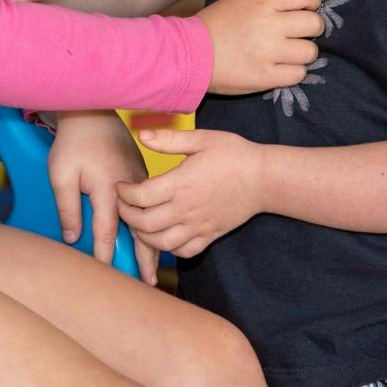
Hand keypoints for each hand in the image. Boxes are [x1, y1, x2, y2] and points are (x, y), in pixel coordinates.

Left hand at [47, 110, 161, 283]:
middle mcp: (130, 187)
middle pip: (140, 229)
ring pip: (150, 219)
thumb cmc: (74, 143)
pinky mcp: (142, 174)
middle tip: (149, 283)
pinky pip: (154, 205)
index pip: (108, 230)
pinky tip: (157, 236)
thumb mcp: (60, 174)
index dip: (106, 254)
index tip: (107, 275)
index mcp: (108, 188)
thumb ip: (66, 207)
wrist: (92, 112)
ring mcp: (140, 180)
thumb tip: (72, 237)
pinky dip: (157, 224)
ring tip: (155, 268)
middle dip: (144, 258)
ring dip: (154, 245)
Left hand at [117, 128, 263, 257]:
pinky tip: (163, 236)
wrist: (265, 179)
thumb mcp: (202, 139)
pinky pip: (184, 252)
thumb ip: (169, 139)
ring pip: (161, 243)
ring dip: (143, 236)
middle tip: (122, 205)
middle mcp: (187, 208)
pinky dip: (168, 249)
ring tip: (138, 222)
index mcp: (181, 183)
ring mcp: (198, 226)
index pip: (140, 196)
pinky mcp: (210, 236)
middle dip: (126, 216)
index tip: (121, 186)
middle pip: (145, 224)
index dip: (124, 194)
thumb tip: (140, 134)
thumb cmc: (234, 155)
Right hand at [197, 0, 321, 94]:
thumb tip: (295, 7)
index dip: (313, 1)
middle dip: (313, 28)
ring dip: (303, 53)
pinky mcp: (266, 77)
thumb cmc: (214, 25)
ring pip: (310, 52)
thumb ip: (267, 3)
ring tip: (290, 54)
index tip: (309, 8)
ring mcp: (269, 53)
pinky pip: (298, 74)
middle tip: (302, 33)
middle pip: (314, 23)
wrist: (190, 54)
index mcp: (263, 2)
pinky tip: (281, 69)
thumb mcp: (240, 2)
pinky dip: (293, 72)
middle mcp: (270, 25)